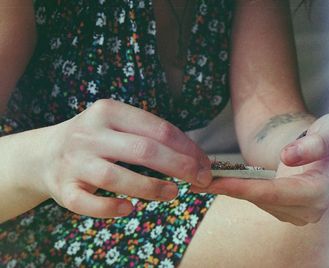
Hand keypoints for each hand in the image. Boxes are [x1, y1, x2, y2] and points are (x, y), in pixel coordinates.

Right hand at [37, 99, 211, 217]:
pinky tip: (130, 209)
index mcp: (108, 111)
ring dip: (151, 188)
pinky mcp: (63, 188)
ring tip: (173, 193)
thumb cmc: (94, 139)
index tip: (204, 163)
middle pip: (143, 150)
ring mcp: (74, 161)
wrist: (43, 153)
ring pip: (117, 176)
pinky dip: (111, 208)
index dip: (187, 147)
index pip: (158, 129)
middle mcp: (90, 133)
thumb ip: (148, 135)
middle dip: (179, 166)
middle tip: (201, 179)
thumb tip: (192, 156)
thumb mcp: (116, 124)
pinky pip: (88, 203)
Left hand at [191, 114, 328, 225]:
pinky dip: (238, 189)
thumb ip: (317, 142)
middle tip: (195, 181)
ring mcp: (298, 211)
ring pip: (257, 201)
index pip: (277, 194)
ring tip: (201, 179)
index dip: (245, 189)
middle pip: (262, 200)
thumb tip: (288, 157)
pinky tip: (218, 181)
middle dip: (230, 190)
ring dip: (230, 190)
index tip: (216, 183)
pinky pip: (258, 199)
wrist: (326, 146)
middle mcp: (311, 209)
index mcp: (321, 191)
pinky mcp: (287, 208)